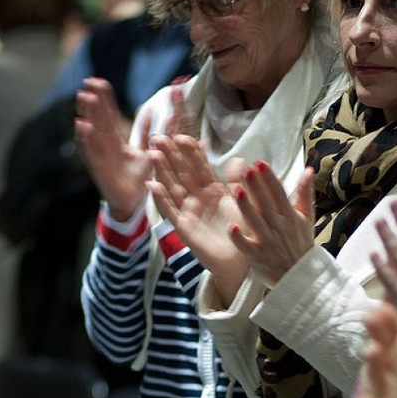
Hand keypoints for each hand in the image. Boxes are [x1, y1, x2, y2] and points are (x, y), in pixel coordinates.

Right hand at [75, 77, 148, 220]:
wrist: (132, 205)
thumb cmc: (138, 180)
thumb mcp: (146, 154)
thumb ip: (147, 135)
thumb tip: (157, 114)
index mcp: (117, 143)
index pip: (110, 117)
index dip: (106, 100)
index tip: (100, 81)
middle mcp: (105, 147)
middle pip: (99, 120)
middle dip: (95, 101)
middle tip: (90, 80)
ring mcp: (100, 157)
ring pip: (93, 132)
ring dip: (88, 114)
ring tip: (84, 96)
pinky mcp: (98, 169)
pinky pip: (91, 152)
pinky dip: (86, 139)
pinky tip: (82, 125)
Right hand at [148, 134, 249, 304]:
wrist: (242, 261)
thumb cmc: (244, 231)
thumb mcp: (243, 202)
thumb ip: (239, 181)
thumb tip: (239, 159)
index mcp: (212, 189)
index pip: (198, 166)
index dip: (189, 151)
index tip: (181, 136)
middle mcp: (197, 198)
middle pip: (181, 173)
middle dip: (170, 155)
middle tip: (158, 137)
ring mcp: (188, 212)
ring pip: (172, 188)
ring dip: (161, 172)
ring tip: (152, 154)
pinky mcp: (183, 228)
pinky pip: (170, 211)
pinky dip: (160, 199)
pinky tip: (152, 185)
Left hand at [227, 160, 315, 287]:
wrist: (300, 276)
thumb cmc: (301, 244)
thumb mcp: (307, 217)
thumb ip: (305, 193)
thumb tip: (308, 169)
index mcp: (289, 216)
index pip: (279, 193)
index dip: (269, 177)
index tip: (260, 163)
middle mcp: (278, 227)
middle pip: (266, 204)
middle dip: (257, 187)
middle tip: (247, 170)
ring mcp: (266, 242)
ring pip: (255, 222)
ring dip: (246, 207)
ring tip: (237, 190)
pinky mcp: (256, 256)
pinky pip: (246, 247)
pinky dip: (239, 238)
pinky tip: (231, 226)